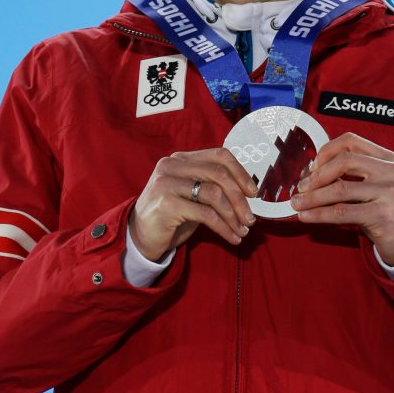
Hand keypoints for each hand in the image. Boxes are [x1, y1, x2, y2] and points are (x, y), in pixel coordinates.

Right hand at [129, 148, 257, 261]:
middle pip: (219, 174)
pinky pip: (205, 214)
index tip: (253, 192)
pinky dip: (224, 227)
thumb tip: (248, 193)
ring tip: (242, 230)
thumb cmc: (173, 214)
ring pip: (214, 194)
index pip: (219, 155)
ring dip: (233, 215)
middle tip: (250, 218)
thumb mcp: (194, 194)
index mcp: (182, 158)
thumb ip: (214, 186)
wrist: (141, 236)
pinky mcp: (166, 204)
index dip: (240, 172)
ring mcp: (166, 183)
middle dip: (240, 198)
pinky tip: (231, 237)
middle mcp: (172, 165)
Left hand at [290, 132, 393, 264]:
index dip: (327, 151)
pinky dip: (319, 214)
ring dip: (312, 197)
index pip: (351, 142)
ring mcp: (389, 193)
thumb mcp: (379, 181)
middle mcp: (392, 172)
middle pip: (344, 162)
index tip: (313, 166)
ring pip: (340, 189)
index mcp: (389, 158)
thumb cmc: (387, 206)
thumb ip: (354, 172)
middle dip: (317, 175)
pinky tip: (306, 216)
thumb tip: (311, 172)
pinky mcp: (382, 215)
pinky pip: (342, 212)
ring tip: (297, 203)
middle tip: (302, 187)